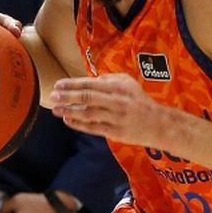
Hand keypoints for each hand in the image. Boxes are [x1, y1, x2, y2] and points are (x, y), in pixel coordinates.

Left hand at [51, 74, 166, 145]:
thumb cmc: (139, 101)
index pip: (91, 84)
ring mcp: (116, 118)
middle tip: (53, 96)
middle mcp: (117, 101)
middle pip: (88, 98)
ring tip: (55, 109)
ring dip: (70, 112)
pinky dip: (79, 124)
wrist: (158, 124)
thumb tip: (88, 80)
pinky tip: (68, 120)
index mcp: (119, 87)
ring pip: (88, 114)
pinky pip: (93, 128)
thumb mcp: (128, 83)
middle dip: (68, 97)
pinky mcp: (115, 132)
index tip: (58, 85)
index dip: (73, 85)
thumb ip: (108, 80)